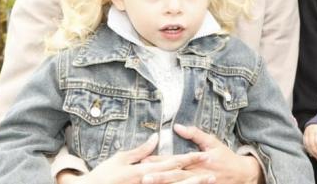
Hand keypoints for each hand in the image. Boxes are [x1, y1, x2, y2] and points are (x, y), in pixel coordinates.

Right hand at [57, 134, 210, 183]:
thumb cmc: (103, 176)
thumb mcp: (121, 159)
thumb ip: (140, 150)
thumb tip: (156, 137)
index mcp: (144, 170)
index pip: (172, 162)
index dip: (189, 158)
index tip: (205, 154)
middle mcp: (148, 181)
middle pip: (177, 177)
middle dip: (196, 174)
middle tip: (214, 171)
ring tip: (208, 181)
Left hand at [148, 124, 261, 183]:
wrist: (242, 174)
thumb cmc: (225, 157)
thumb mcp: (212, 142)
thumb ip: (195, 134)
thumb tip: (178, 126)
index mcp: (199, 160)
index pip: (176, 160)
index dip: (160, 160)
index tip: (145, 159)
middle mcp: (197, 173)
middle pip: (175, 175)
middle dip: (159, 176)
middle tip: (143, 177)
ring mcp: (200, 183)